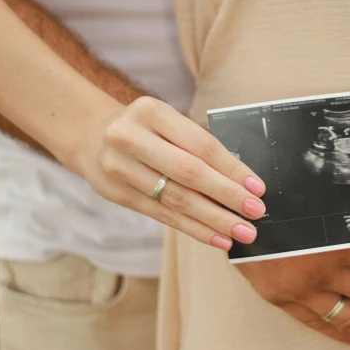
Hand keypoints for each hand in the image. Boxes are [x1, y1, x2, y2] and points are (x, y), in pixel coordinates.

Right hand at [75, 96, 267, 250]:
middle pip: (189, 173)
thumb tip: (242, 181)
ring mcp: (120, 167)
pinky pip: (163, 216)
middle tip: (255, 212)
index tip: (257, 187)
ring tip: (242, 231)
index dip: (232, 168)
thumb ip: (197, 145)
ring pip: (176, 199)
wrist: (92, 136)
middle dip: (227, 196)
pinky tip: (218, 237)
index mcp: (151, 112)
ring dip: (214, 219)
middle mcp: (131, 137)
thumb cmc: (145, 129)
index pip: (201, 145)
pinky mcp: (117, 194)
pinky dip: (195, 228)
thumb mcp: (168, 122)